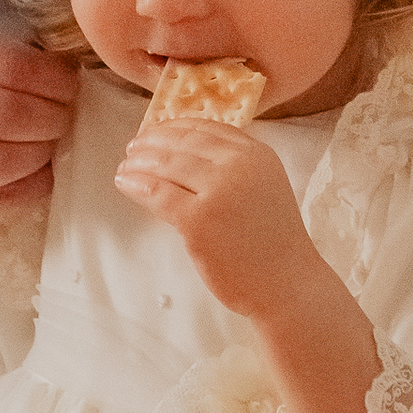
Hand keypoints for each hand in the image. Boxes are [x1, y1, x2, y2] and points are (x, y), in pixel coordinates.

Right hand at [0, 27, 75, 220]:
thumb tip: (64, 72)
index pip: (13, 66)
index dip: (55, 81)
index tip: (71, 87)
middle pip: (10, 114)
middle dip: (53, 120)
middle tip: (66, 120)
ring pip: (0, 160)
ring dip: (40, 157)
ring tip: (50, 149)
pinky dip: (26, 189)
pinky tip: (37, 178)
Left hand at [114, 118, 326, 320]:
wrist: (287, 285)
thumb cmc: (273, 242)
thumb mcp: (262, 187)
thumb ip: (232, 167)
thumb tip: (181, 151)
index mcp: (256, 153)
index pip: (205, 128)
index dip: (173, 127)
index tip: (154, 131)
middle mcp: (239, 165)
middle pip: (182, 142)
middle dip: (151, 142)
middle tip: (132, 149)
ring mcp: (218, 191)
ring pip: (166, 164)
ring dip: (139, 162)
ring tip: (125, 166)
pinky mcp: (198, 219)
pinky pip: (157, 193)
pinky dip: (136, 185)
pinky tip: (125, 183)